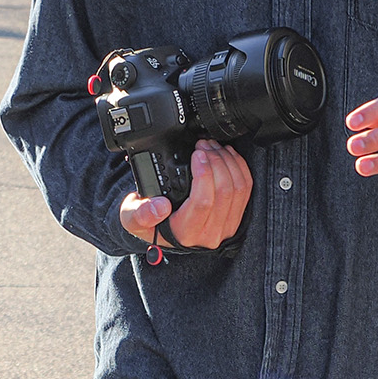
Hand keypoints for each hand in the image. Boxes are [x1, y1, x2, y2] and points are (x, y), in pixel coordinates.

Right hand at [121, 139, 249, 249]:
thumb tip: (160, 206)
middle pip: (225, 192)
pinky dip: (239, 168)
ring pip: (238, 189)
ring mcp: (226, 226)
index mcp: (186, 232)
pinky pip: (245, 190)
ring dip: (228, 162)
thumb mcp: (132, 217)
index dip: (204, 174)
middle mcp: (210, 233)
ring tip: (212, 147)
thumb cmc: (148, 220)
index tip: (197, 154)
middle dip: (216, 161)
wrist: (163, 229)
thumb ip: (140, 213)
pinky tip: (226, 156)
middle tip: (204, 146)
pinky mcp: (236, 217)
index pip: (203, 202)